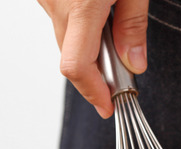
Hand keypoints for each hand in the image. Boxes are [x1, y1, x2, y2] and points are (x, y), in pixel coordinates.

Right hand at [38, 0, 148, 118]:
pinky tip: (96, 8)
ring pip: (66, 41)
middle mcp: (58, 5)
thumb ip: (133, 24)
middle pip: (73, 58)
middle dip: (98, 69)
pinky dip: (78, 26)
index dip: (93, 93)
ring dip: (88, 45)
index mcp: (82, 5)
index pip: (78, 67)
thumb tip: (133, 64)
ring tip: (111, 18)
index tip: (107, 106)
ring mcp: (47, 0)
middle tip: (123, 60)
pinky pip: (61, 22)